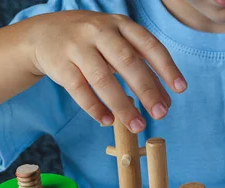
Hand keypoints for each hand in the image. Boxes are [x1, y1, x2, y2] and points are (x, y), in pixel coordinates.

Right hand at [23, 10, 185, 131]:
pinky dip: (94, 107)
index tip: (181, 88)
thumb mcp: (119, 46)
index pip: (149, 45)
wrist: (43, 33)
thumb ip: (143, 71)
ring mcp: (77, 46)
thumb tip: (165, 103)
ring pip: (102, 78)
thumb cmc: (92, 43)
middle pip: (127, 61)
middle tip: (160, 114)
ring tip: (138, 126)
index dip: (166, 67)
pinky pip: (79, 89)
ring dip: (122, 105)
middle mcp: (100, 31)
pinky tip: (108, 121)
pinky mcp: (59, 64)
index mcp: (121, 25)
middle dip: (147, 89)